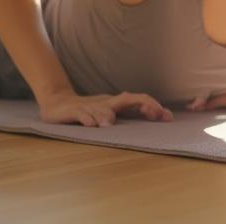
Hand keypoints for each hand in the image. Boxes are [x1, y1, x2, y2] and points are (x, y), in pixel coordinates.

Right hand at [38, 91, 173, 126]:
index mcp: (115, 103)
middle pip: (127, 99)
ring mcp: (90, 106)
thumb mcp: (109, 113)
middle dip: (143, 104)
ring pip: (102, 109)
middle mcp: (106, 102)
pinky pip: (82, 115)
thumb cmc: (89, 111)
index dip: (153, 106)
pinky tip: (93, 125)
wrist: (58, 103)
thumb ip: (129, 116)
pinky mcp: (74, 112)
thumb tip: (157, 117)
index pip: (138, 100)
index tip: (167, 117)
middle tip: (156, 113)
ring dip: (109, 115)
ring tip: (114, 123)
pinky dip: (88, 119)